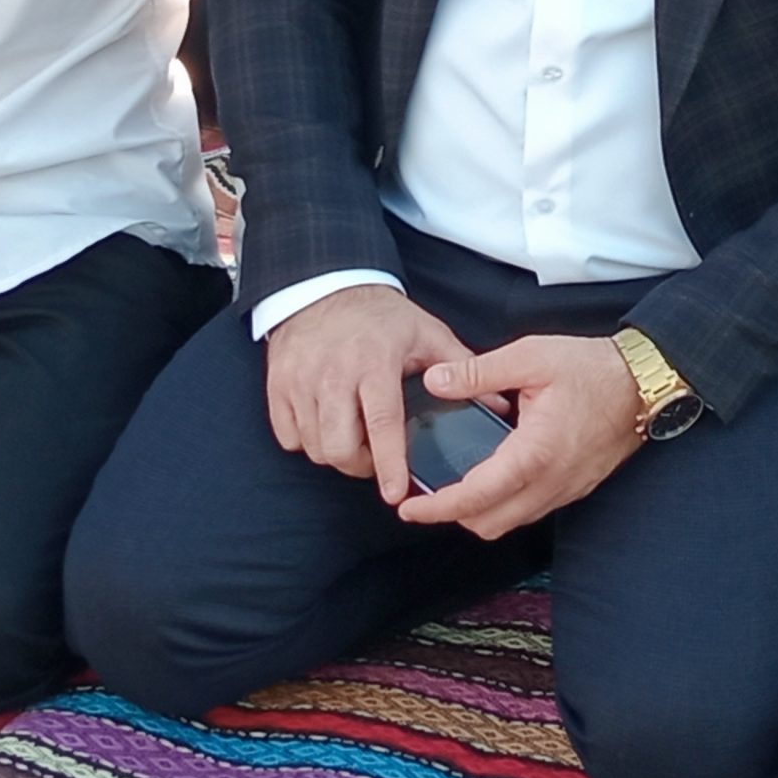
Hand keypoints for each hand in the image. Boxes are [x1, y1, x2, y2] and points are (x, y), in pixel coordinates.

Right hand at [264, 284, 466, 503]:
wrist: (326, 285)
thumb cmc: (380, 315)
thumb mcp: (426, 333)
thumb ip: (460, 369)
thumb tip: (499, 403)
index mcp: (374, 363)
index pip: (381, 423)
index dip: (389, 463)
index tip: (396, 493)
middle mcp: (332, 374)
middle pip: (339, 447)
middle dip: (360, 465)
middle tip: (376, 459)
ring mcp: (300, 381)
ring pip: (314, 446)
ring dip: (336, 454)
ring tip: (354, 438)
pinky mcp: (277, 385)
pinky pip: (288, 435)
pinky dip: (306, 440)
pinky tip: (326, 425)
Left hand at [395, 334, 643, 540]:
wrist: (645, 381)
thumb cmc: (592, 367)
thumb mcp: (531, 356)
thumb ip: (479, 372)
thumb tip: (436, 381)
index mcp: (534, 454)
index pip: (475, 498)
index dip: (437, 508)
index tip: (408, 508)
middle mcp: (550, 483)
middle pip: (488, 523)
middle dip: (452, 515)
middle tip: (425, 496)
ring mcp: (565, 490)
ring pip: (510, 522)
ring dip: (479, 512)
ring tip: (453, 488)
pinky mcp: (575, 488)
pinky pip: (531, 511)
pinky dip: (504, 504)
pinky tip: (492, 476)